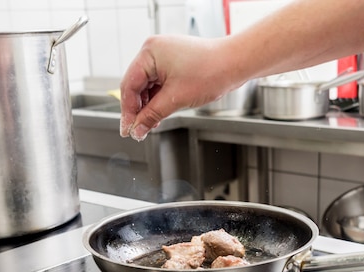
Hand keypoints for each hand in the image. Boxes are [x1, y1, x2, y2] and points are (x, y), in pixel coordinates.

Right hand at [119, 35, 237, 140]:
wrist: (235, 64)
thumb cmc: (211, 72)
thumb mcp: (176, 99)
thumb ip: (152, 115)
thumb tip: (137, 129)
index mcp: (150, 52)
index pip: (129, 86)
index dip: (128, 111)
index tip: (128, 130)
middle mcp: (154, 50)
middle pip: (136, 85)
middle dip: (137, 109)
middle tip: (137, 130)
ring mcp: (164, 55)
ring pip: (148, 85)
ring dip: (148, 106)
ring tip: (150, 124)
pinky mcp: (174, 62)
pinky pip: (159, 82)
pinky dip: (158, 98)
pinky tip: (159, 112)